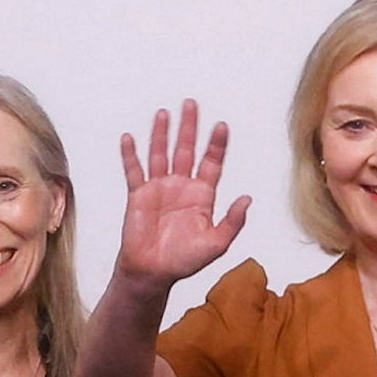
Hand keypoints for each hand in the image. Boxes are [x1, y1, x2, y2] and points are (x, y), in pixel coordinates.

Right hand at [114, 102, 250, 286]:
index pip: (211, 163)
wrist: (153, 272)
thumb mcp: (217, 243)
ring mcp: (159, 188)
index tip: (221, 126)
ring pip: (160, 153)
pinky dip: (130, 154)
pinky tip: (129, 138)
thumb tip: (247, 198)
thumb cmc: (184, 260)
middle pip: (186, 149)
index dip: (216, 144)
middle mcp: (181, 187)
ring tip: (164, 113)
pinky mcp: (138, 195)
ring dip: (162, 133)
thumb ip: (232, 221)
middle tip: (192, 104)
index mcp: (202, 196)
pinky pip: (133, 170)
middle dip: (189, 127)